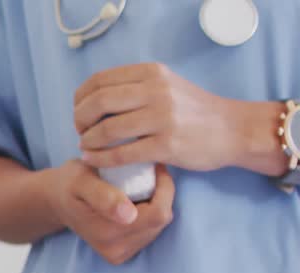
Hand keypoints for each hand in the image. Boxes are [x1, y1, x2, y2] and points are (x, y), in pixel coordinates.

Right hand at [42, 159, 174, 264]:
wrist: (57, 201)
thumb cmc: (70, 183)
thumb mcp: (81, 180)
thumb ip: (103, 196)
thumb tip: (129, 215)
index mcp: (108, 232)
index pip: (159, 213)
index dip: (164, 188)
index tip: (155, 168)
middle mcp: (114, 249)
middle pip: (161, 220)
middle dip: (160, 196)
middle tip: (145, 176)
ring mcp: (118, 254)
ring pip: (158, 226)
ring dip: (154, 204)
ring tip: (135, 189)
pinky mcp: (121, 255)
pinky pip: (150, 232)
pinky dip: (147, 215)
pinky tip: (132, 204)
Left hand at [75, 63, 242, 171]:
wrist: (233, 129)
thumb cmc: (194, 110)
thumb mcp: (166, 85)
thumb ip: (135, 86)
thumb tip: (93, 98)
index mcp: (151, 73)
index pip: (99, 80)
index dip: (80, 99)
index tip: (80, 112)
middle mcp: (156, 91)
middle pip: (98, 102)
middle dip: (80, 119)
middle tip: (80, 131)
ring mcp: (162, 118)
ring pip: (107, 129)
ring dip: (88, 141)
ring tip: (85, 147)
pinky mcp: (167, 145)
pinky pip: (121, 154)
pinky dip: (100, 158)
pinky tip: (93, 160)